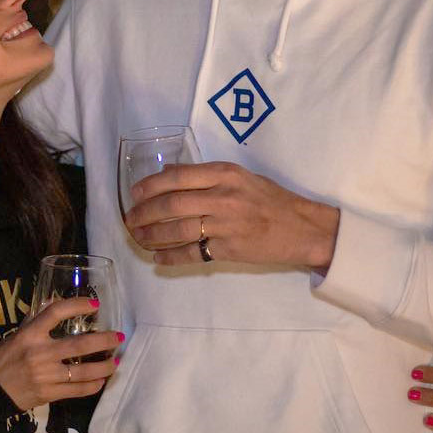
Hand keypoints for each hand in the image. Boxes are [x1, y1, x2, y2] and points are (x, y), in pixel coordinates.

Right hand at [0, 297, 121, 411]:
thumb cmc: (5, 357)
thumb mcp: (18, 333)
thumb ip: (38, 319)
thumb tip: (58, 302)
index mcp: (30, 334)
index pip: (55, 312)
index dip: (77, 305)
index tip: (95, 304)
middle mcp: (39, 353)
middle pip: (79, 345)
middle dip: (104, 341)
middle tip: (118, 337)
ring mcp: (45, 375)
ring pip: (83, 371)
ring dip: (104, 366)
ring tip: (116, 362)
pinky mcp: (48, 394)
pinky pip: (77, 390)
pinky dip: (93, 386)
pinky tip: (102, 381)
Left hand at [124, 162, 339, 267]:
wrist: (303, 228)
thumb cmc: (271, 199)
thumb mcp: (241, 177)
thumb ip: (207, 176)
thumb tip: (169, 175)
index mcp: (225, 173)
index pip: (177, 177)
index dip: (149, 186)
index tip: (134, 193)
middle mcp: (222, 196)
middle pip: (170, 204)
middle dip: (143, 212)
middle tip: (130, 219)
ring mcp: (225, 224)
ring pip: (176, 229)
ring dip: (151, 235)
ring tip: (138, 238)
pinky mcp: (228, 249)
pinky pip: (191, 253)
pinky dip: (170, 257)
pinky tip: (158, 258)